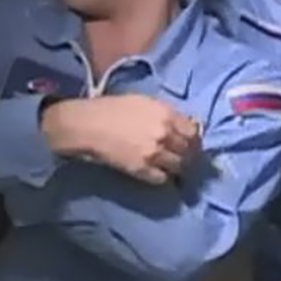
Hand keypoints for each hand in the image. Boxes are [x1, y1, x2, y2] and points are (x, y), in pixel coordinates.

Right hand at [41, 94, 201, 184]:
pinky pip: (162, 178)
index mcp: (167, 114)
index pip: (194, 132)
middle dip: (190, 155)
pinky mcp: (142, 169)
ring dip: (179, 168)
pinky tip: (158, 173)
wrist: (86, 125)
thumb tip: (184, 125)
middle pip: (189, 150)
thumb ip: (166, 114)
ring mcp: (154, 153)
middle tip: (186, 159)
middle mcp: (165, 133)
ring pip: (179, 166)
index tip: (191, 143)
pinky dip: (163, 177)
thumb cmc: (112, 108)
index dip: (194, 140)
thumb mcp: (145, 102)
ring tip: (174, 168)